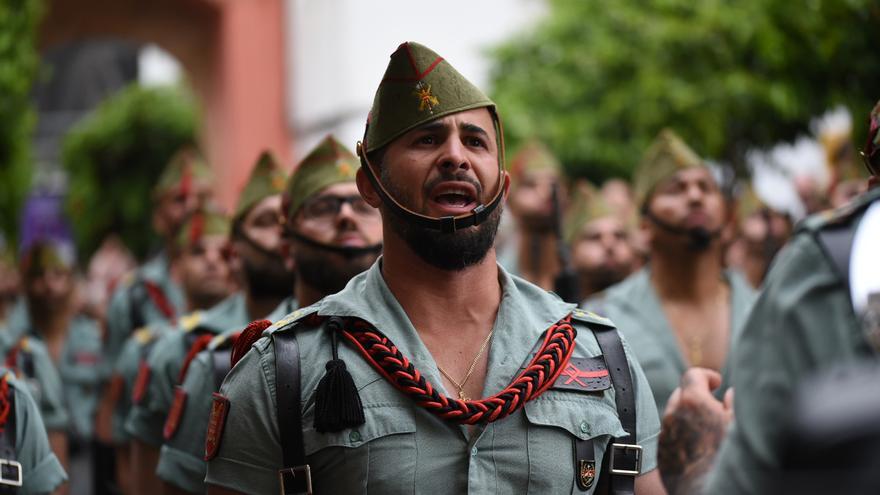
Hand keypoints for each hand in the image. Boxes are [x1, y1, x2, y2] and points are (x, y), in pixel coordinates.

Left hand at [658, 368, 733, 494]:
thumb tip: (730, 393)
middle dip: (698, 396)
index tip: (717, 383)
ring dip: (690, 416)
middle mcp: (673, 414)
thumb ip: (734, 403)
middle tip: (716, 409)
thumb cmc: (729, 457)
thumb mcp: (740, 426)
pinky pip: (671, 434)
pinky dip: (683, 433)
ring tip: (710, 431)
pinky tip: (699, 446)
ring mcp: (665, 433)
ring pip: (676, 415)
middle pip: (682, 393)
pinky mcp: (661, 450)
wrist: (708, 490)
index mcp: (693, 402)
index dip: (706, 376)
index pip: (693, 375)